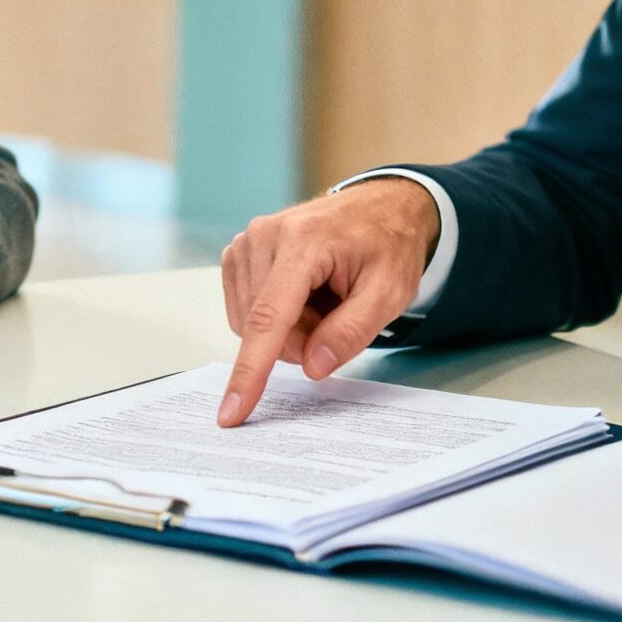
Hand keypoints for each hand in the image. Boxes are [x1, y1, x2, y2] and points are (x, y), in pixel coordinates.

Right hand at [216, 178, 439, 426]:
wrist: (379, 208)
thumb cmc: (386, 247)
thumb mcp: (389, 293)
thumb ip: (351, 332)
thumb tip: (312, 368)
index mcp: (303, 241)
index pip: (268, 318)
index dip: (249, 372)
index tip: (231, 412)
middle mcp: (264, 235)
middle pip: (263, 328)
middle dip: (300, 342)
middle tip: (337, 318)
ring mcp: (247, 241)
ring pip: (250, 324)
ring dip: (288, 330)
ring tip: (323, 301)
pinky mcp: (238, 252)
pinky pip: (244, 312)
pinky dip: (274, 318)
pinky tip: (302, 297)